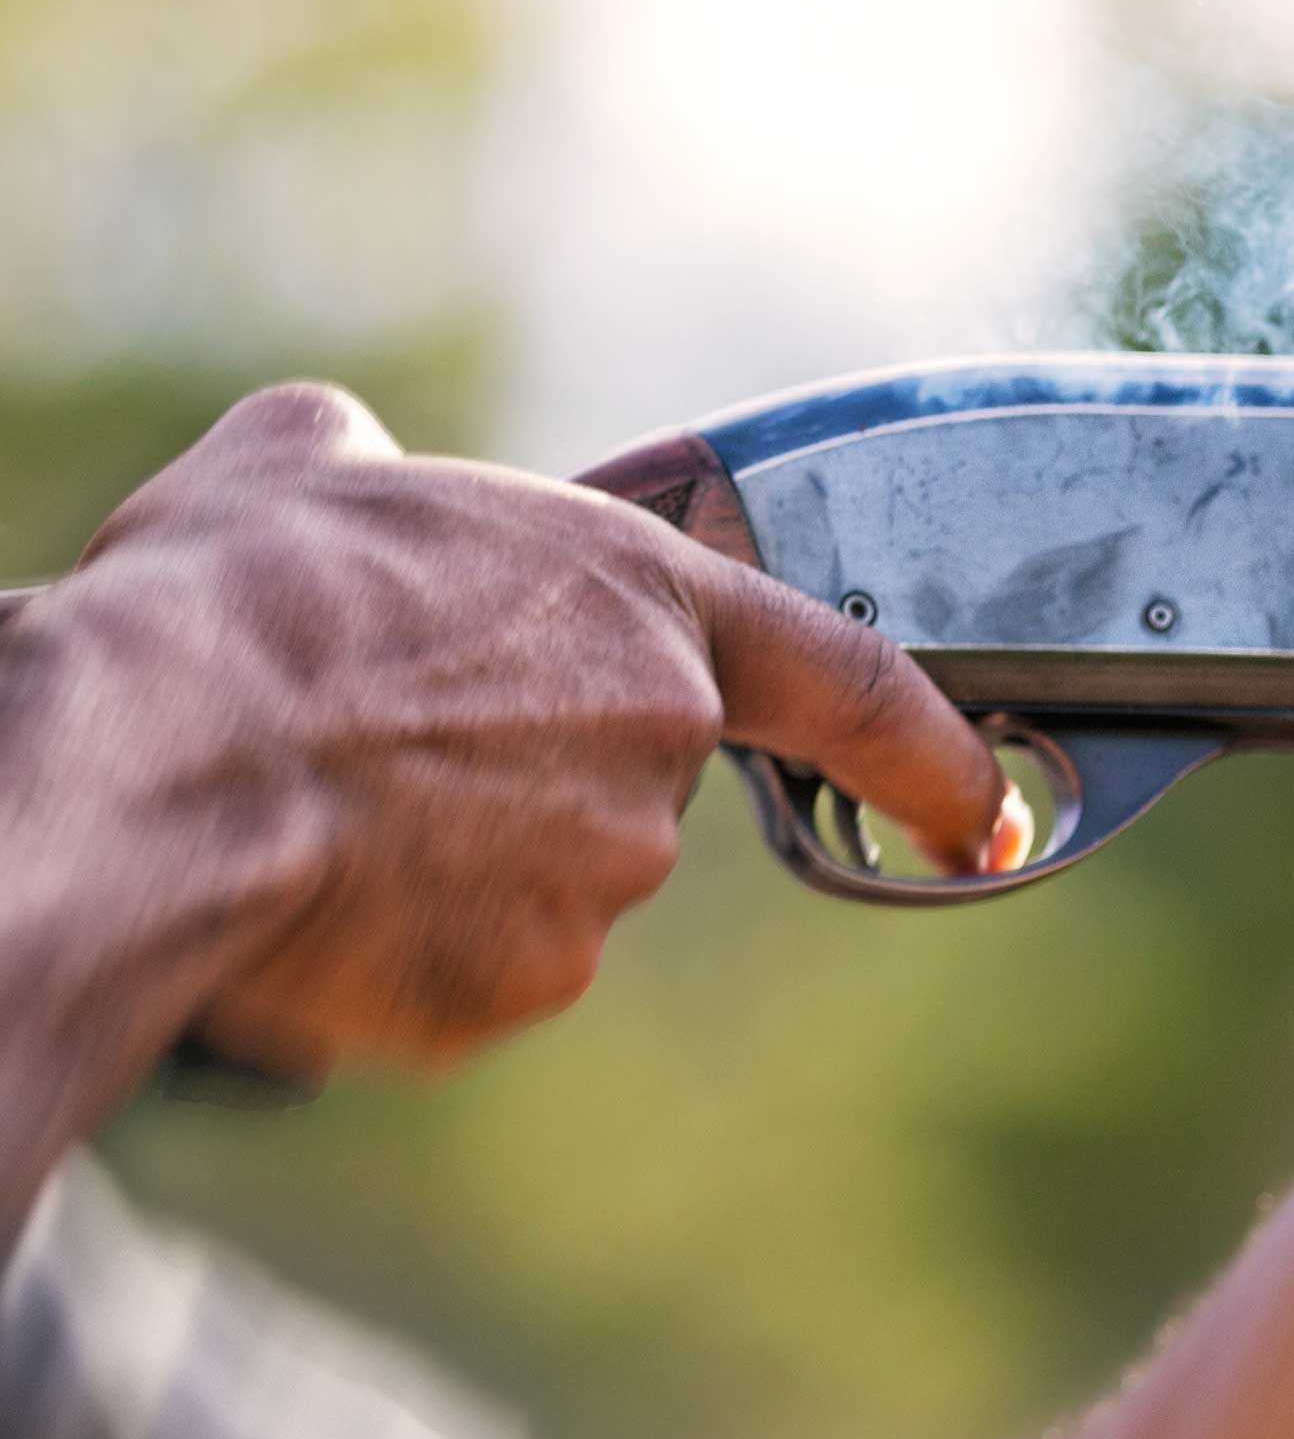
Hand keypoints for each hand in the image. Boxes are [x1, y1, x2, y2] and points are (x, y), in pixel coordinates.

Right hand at [40, 382, 1021, 1074]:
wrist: (159, 759)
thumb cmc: (236, 601)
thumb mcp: (303, 464)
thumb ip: (371, 460)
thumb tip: (346, 451)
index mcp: (644, 601)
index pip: (853, 682)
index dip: (936, 755)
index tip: (989, 811)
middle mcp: (657, 744)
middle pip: (622, 778)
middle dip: (519, 773)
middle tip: (378, 743)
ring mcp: (602, 879)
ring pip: (540, 877)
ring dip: (450, 852)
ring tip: (321, 797)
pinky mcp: (524, 987)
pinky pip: (473, 964)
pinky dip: (404, 939)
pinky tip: (319, 886)